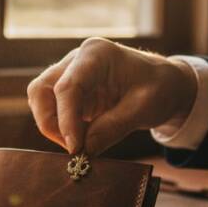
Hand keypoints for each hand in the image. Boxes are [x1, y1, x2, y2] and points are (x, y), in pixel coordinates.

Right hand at [26, 38, 197, 154]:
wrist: (166, 84)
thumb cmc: (159, 88)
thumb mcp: (144, 109)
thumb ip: (113, 127)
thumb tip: (84, 151)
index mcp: (96, 54)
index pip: (68, 86)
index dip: (66, 119)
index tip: (74, 148)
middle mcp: (77, 59)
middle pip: (42, 89)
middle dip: (51, 122)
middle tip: (73, 148)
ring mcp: (70, 73)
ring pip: (41, 99)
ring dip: (52, 125)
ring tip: (79, 144)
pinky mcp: (70, 90)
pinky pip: (52, 108)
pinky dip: (61, 127)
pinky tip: (82, 138)